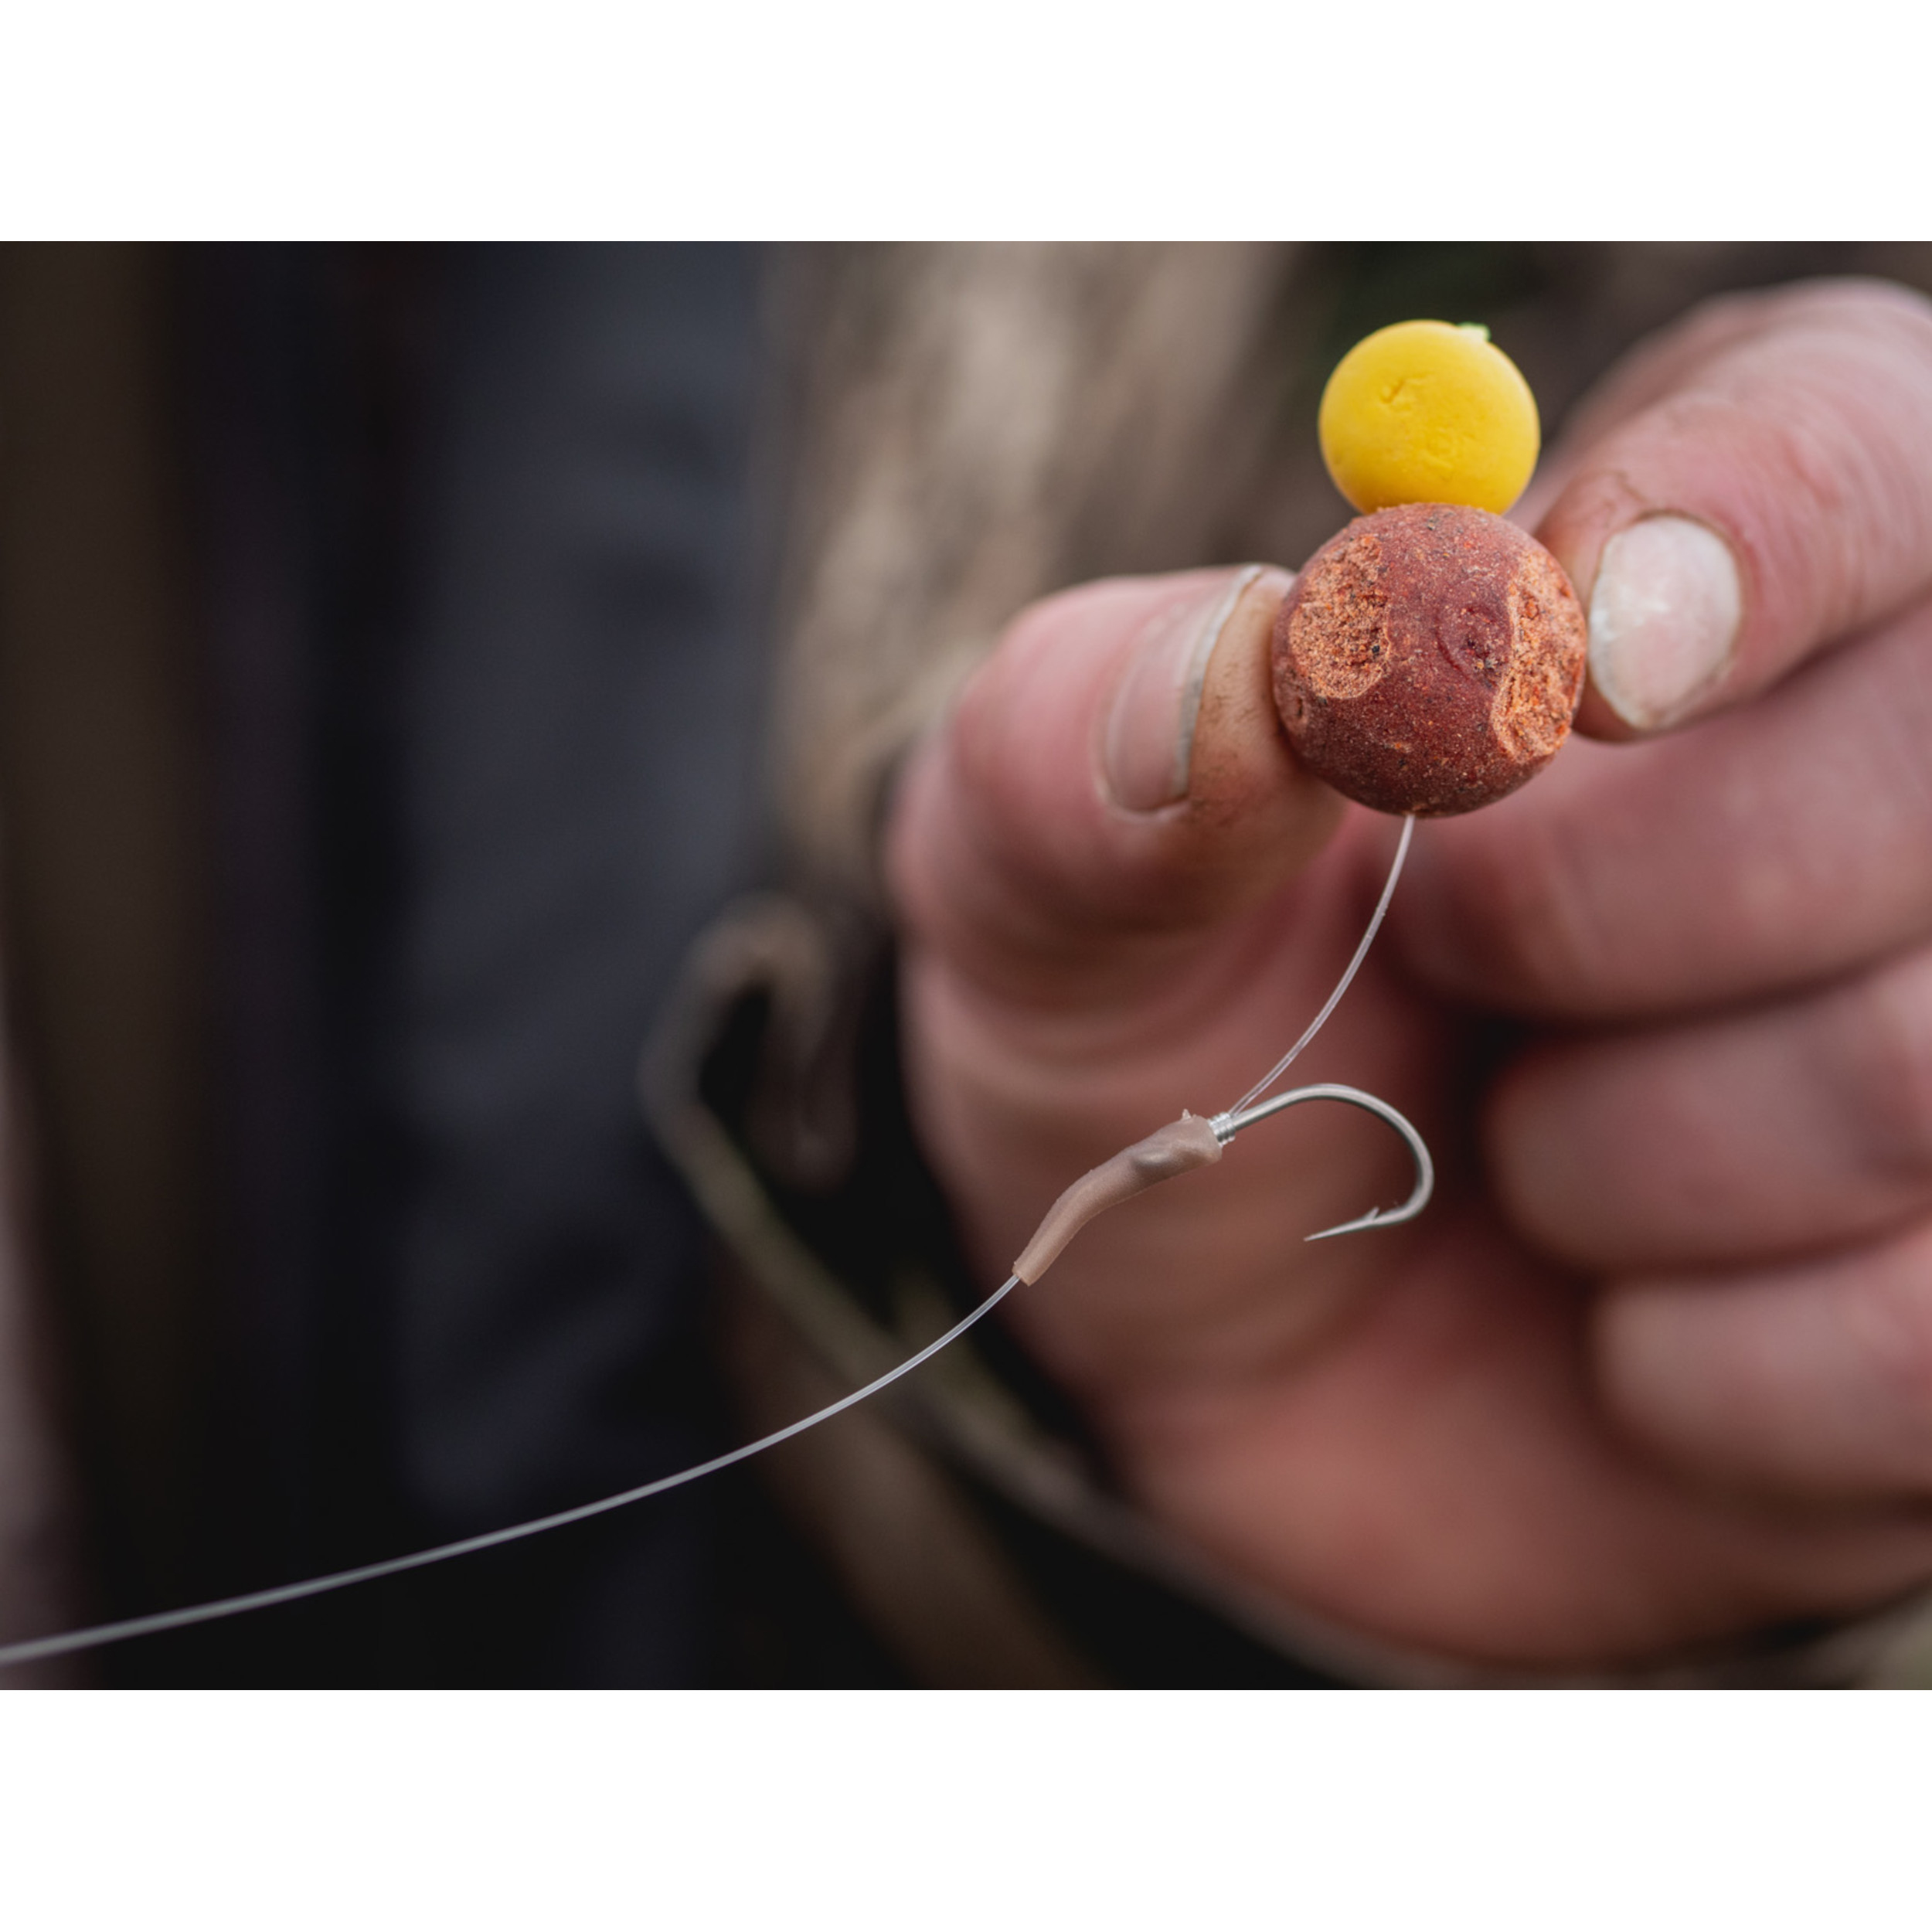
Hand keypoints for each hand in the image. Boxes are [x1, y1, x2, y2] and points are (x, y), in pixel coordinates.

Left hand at [885, 278, 1931, 1669]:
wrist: (1224, 1331)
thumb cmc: (1159, 1034)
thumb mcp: (1046, 881)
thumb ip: (1087, 748)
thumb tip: (1230, 680)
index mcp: (1691, 569)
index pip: (1847, 443)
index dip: (1738, 539)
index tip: (1568, 669)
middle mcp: (1894, 768)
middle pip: (1928, 764)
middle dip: (1595, 909)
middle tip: (1448, 955)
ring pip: (1913, 1077)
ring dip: (1606, 1156)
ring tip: (1503, 1143)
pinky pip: (1911, 1341)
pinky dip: (1688, 1366)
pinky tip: (1607, 1323)